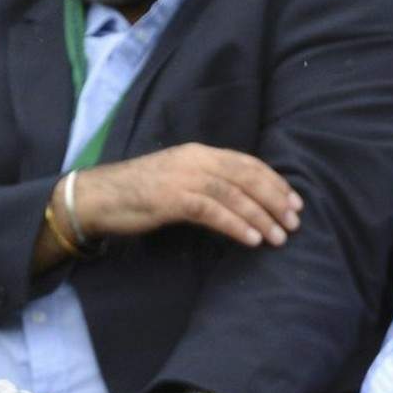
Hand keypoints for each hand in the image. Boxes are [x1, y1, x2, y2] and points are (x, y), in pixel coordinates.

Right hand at [74, 145, 303, 248]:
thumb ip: (210, 182)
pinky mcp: (170, 199)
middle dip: (275, 200)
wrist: (97, 196)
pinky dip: (236, 225)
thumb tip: (245, 199)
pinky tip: (252, 239)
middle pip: (246, 177)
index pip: (247, 163)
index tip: (294, 202)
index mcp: (200, 153)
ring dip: (261, 217)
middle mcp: (195, 160)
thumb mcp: (180, 178)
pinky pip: (212, 211)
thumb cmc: (141, 192)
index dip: (274, 182)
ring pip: (234, 194)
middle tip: (295, 222)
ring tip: (280, 236)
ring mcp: (182, 177)